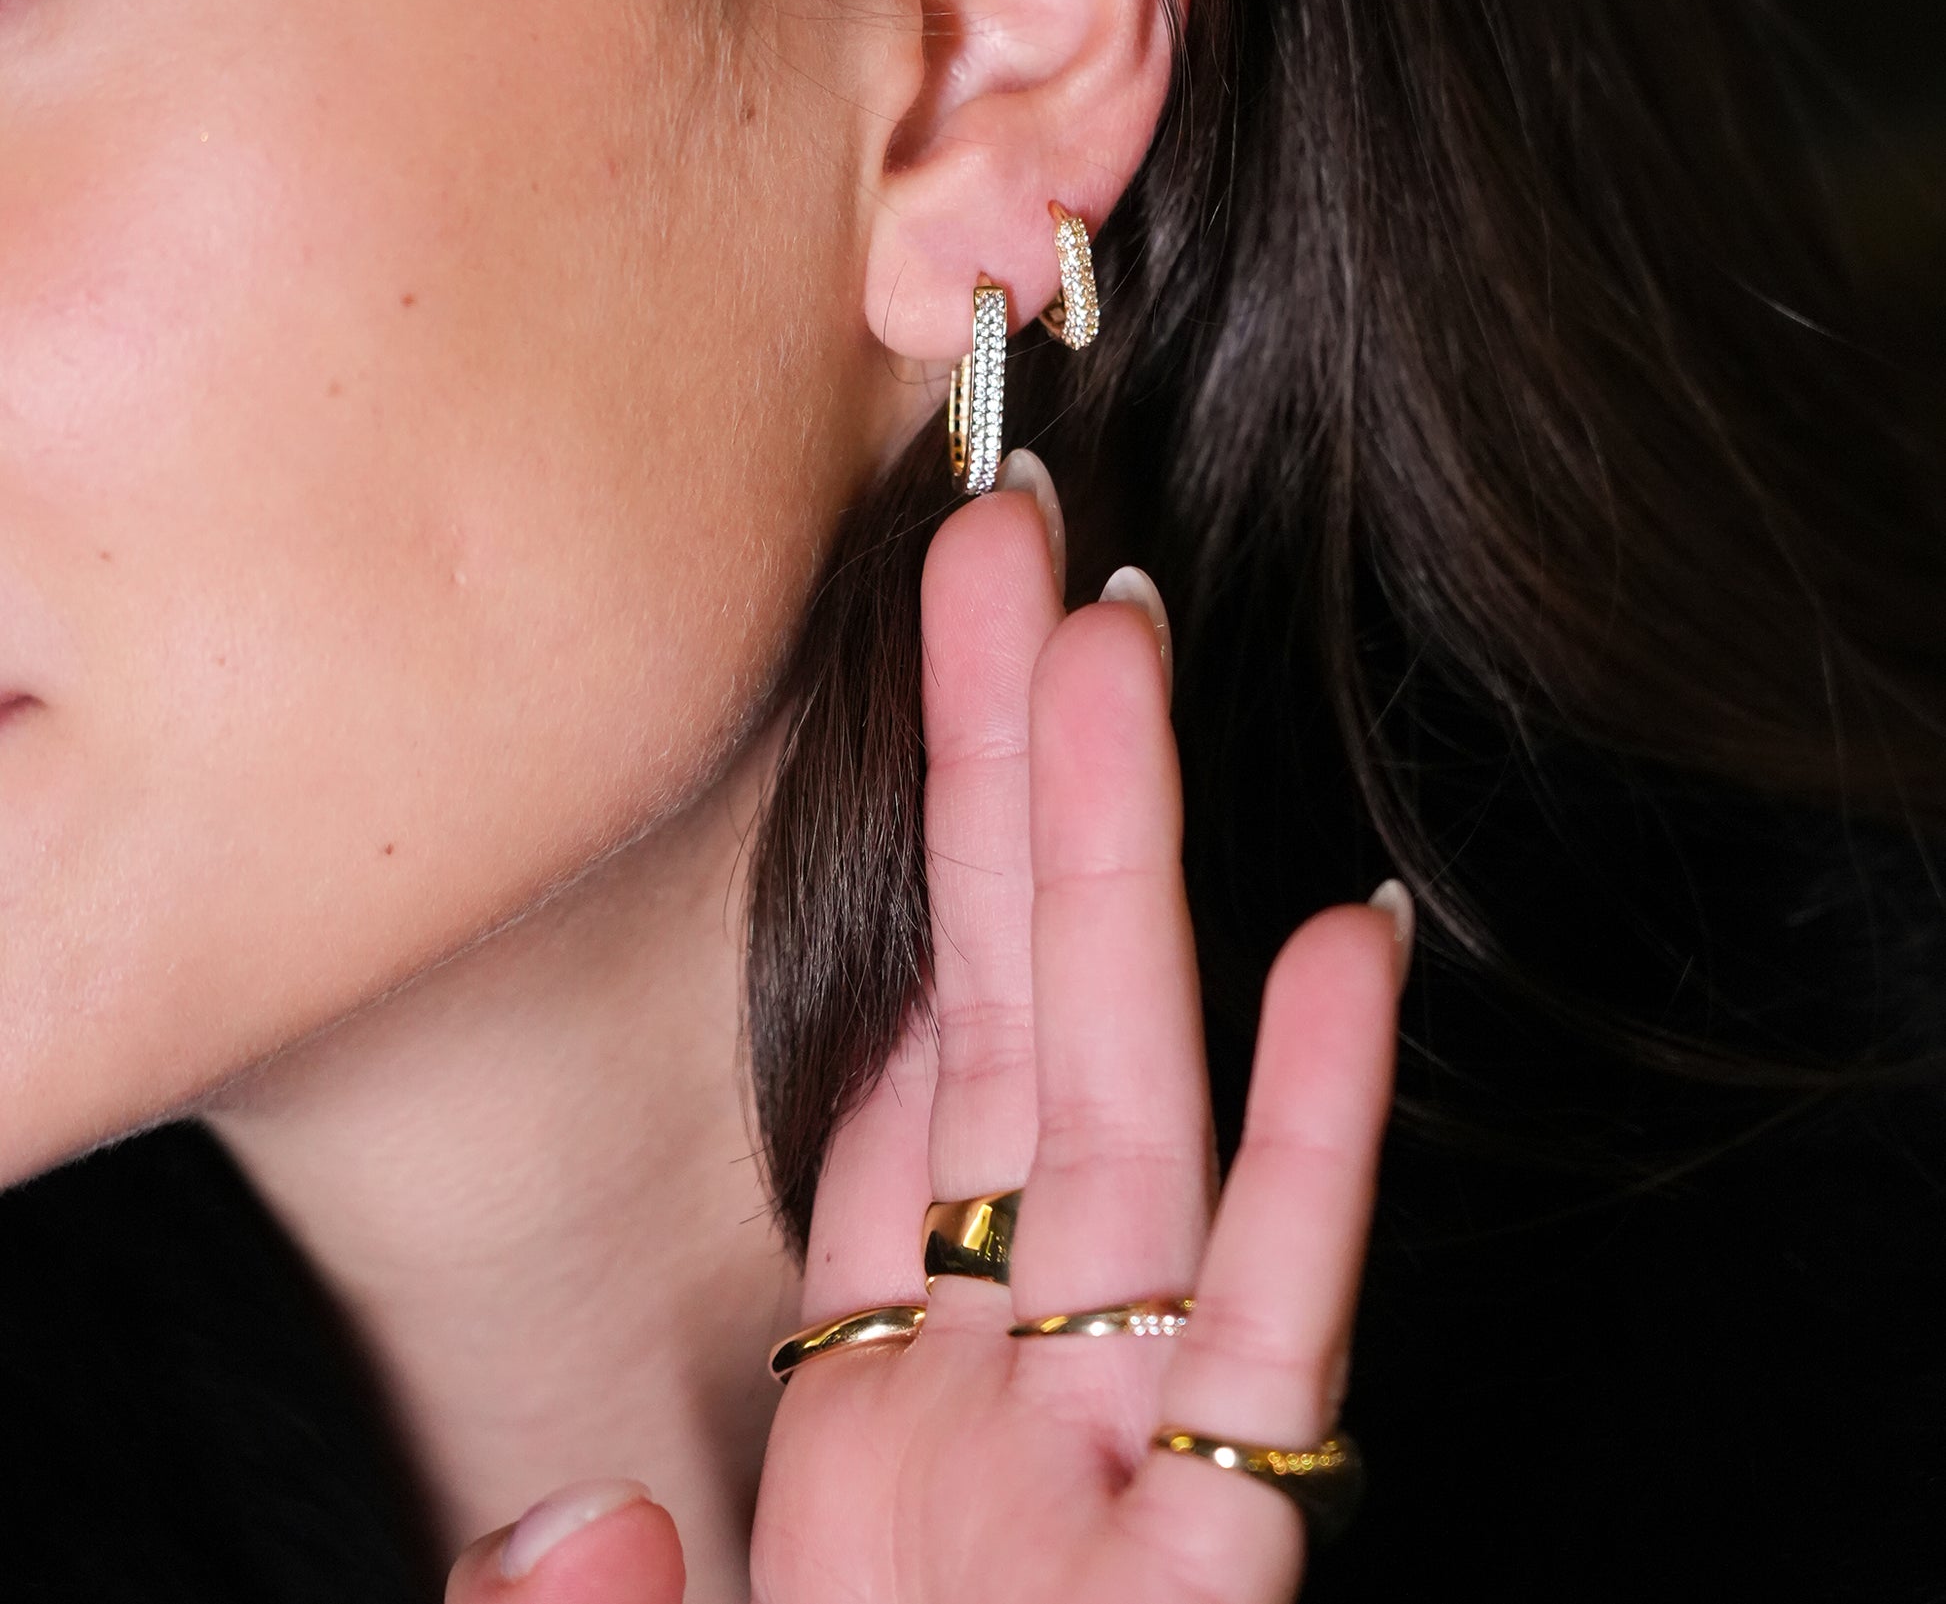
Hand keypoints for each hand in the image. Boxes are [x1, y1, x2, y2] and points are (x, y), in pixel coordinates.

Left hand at [451, 463, 1405, 1603]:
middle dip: (1009, 776)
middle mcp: (1007, 1377)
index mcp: (881, 1383)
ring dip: (1135, 875)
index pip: (900, 1057)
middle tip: (1008, 546)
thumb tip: (560, 1535)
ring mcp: (1119, 1454)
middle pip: (1013, 1018)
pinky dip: (1323, 1142)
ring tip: (1123, 660)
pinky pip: (1279, 1329)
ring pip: (1134, 1110)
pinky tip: (1345, 963)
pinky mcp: (1219, 1558)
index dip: (908, 860)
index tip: (917, 671)